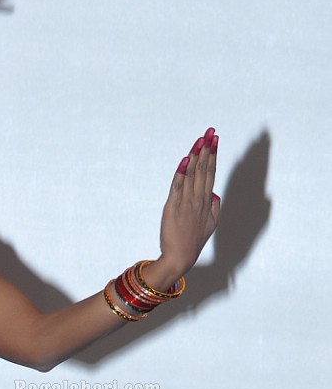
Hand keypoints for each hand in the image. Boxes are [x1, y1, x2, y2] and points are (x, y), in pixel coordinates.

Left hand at [157, 128, 220, 276]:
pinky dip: (181, 173)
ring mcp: (186, 203)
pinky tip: (184, 160)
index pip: (211, 173)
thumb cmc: (194, 241)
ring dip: (196, 155)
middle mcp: (198, 200)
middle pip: (204, 169)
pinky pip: (177, 187)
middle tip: (210, 132)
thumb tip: (215, 194)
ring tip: (200, 140)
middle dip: (207, 149)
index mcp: (207, 202)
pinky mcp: (173, 208)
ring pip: (192, 175)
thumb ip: (215, 207)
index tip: (215, 140)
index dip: (213, 155)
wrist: (180, 256)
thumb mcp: (210, 224)